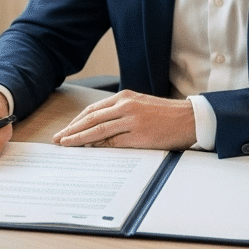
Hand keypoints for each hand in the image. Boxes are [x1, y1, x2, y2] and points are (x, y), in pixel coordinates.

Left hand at [53, 90, 195, 150]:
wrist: (190, 119)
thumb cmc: (165, 114)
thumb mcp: (140, 105)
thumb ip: (120, 113)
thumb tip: (98, 129)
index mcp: (124, 97)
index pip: (93, 110)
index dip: (76, 121)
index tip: (65, 130)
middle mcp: (126, 106)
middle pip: (91, 119)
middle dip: (71, 129)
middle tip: (58, 139)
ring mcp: (132, 120)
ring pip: (98, 130)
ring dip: (79, 138)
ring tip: (66, 145)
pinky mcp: (140, 135)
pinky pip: (114, 142)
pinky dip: (99, 146)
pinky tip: (88, 150)